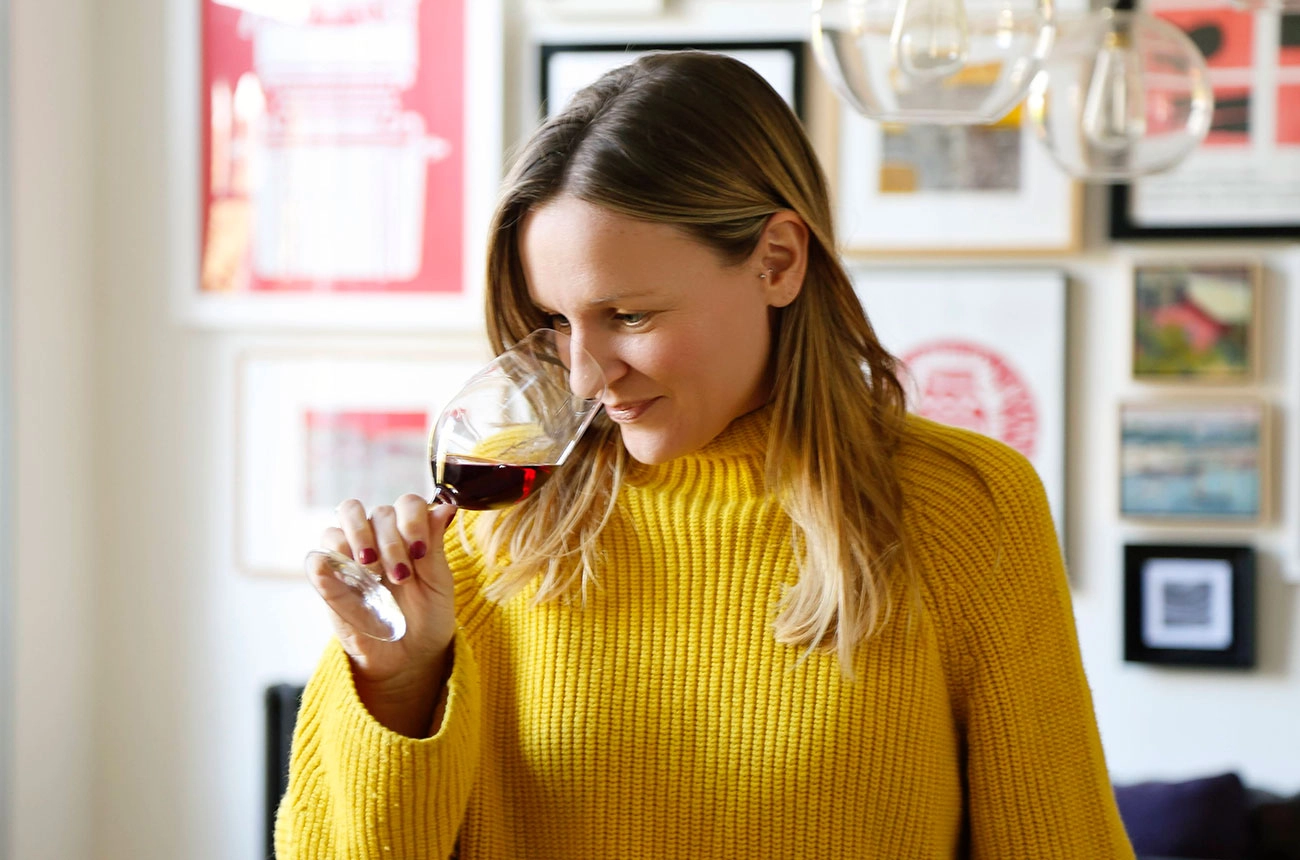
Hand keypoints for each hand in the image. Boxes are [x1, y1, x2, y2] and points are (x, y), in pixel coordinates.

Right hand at [306, 494, 457, 735]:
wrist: (412, 656)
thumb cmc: (429, 615)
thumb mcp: (439, 584)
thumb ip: (435, 546)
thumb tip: (446, 507)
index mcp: (408, 533)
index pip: (405, 504)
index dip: (412, 520)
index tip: (420, 551)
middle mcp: (378, 539)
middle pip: (374, 513)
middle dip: (390, 541)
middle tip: (401, 574)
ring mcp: (351, 558)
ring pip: (341, 523)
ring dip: (359, 540)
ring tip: (373, 572)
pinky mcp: (329, 582)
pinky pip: (317, 560)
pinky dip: (326, 561)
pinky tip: (347, 574)